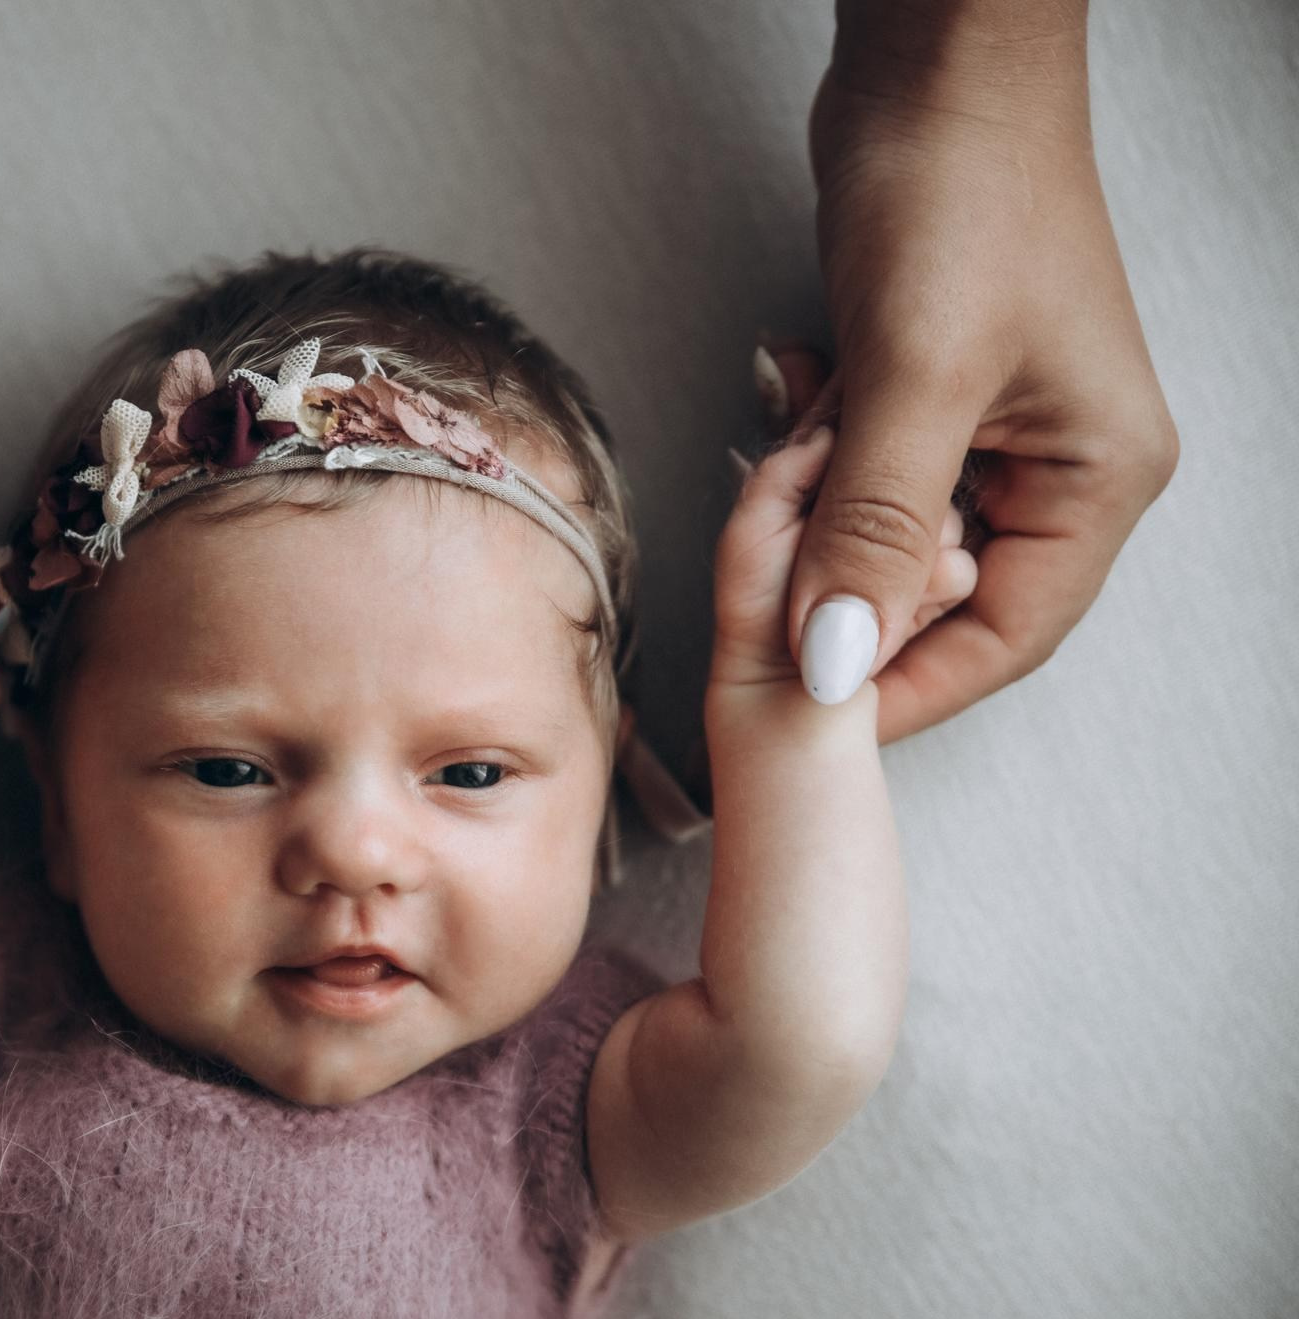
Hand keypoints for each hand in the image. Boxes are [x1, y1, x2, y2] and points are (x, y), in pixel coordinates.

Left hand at [789, 28, 1178, 740]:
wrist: (934, 64)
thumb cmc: (961, 192)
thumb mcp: (914, 378)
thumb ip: (875, 529)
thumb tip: (836, 660)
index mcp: (1096, 479)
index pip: (1001, 638)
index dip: (901, 681)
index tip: (811, 709)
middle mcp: (1059, 465)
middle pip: (944, 594)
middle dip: (847, 585)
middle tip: (768, 571)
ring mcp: (998, 430)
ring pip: (894, 533)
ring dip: (821, 517)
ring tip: (774, 470)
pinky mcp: (935, 391)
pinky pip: (869, 471)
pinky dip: (816, 462)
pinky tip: (786, 415)